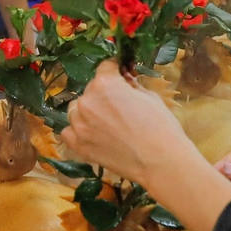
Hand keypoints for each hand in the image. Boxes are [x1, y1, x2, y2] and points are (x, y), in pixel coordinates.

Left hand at [60, 62, 195, 192]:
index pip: (105, 67)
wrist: (160, 162)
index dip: (115, 72)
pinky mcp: (77, 145)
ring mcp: (79, 124)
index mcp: (105, 83)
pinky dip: (78, 131)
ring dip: (89, 111)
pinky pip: (69, 132)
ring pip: (77, 110)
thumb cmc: (161, 126)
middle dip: (103, 93)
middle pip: (91, 89)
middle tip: (119, 106)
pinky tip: (93, 135)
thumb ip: (131, 85)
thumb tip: (124, 79)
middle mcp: (87, 101)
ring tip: (106, 122)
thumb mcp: (149, 96)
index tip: (121, 77)